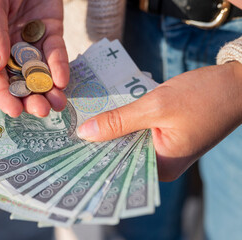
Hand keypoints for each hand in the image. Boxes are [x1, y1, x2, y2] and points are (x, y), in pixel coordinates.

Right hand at [0, 0, 68, 117]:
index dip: (2, 95)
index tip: (14, 111)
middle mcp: (8, 47)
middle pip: (18, 80)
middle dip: (30, 97)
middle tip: (42, 110)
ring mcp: (30, 42)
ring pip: (39, 72)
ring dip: (48, 90)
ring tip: (57, 103)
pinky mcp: (51, 33)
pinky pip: (56, 53)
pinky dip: (60, 66)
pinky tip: (63, 79)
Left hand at [77, 62, 241, 180]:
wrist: (236, 82)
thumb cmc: (203, 95)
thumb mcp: (156, 106)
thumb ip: (119, 121)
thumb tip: (85, 133)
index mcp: (160, 167)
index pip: (117, 167)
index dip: (92, 156)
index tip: (67, 147)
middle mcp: (159, 164)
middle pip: (120, 155)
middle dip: (98, 142)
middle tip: (68, 131)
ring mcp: (162, 151)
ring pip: (127, 143)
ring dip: (109, 131)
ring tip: (81, 121)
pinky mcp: (163, 137)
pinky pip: (137, 133)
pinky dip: (123, 124)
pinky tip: (105, 115)